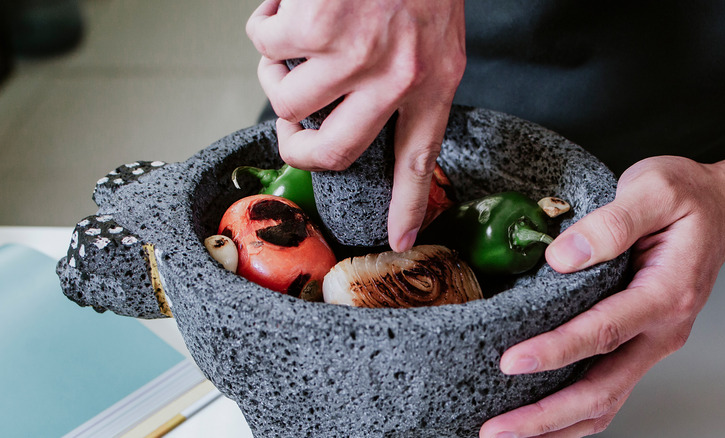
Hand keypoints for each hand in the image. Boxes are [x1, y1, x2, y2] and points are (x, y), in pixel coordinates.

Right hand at [246, 0, 465, 250]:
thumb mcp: (436, 37)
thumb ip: (409, 82)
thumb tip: (360, 117)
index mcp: (434, 80)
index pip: (418, 161)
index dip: (404, 207)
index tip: (395, 242)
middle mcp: (396, 75)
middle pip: (333, 151)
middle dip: (296, 150)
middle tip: (288, 135)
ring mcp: (354, 52)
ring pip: (284, 96)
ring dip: (274, 72)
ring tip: (288, 45)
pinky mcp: (316, 24)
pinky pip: (265, 43)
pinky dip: (264, 24)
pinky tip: (286, 4)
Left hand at [480, 154, 724, 436]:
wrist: (722, 210)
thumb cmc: (689, 199)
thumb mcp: (655, 189)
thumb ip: (612, 222)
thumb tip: (561, 256)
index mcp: (666, 294)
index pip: (603, 331)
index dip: (555, 350)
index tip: (510, 361)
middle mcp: (662, 330)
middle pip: (602, 390)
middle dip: (546, 415)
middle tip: (497, 428)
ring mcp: (651, 343)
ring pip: (605, 402)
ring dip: (556, 425)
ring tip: (509, 434)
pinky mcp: (639, 344)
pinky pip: (607, 390)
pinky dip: (573, 413)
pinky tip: (541, 418)